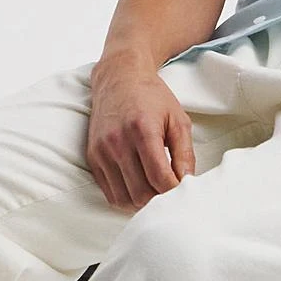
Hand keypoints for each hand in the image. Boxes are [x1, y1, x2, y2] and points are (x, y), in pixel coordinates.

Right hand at [85, 61, 196, 210]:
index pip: (159, 179)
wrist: (119, 79)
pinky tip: (140, 187)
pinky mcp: (93, 158)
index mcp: (143, 131)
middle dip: (160, 200)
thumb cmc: (152, 98)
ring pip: (124, 199)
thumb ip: (185, 154)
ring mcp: (102, 152)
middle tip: (171, 193)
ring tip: (156, 192)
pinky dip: (127, 197)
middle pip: (141, 193)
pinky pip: (110, 193)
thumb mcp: (178, 120)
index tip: (184, 190)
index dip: (175, 192)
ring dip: (143, 202)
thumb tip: (187, 183)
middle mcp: (118, 143)